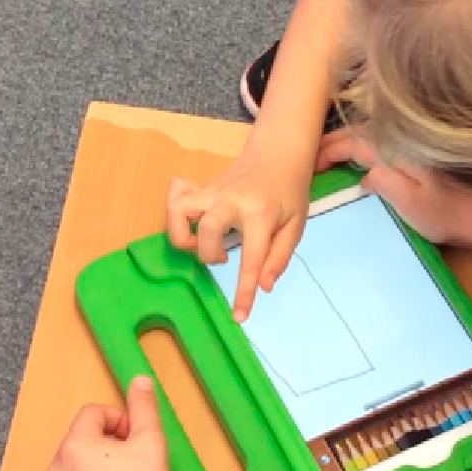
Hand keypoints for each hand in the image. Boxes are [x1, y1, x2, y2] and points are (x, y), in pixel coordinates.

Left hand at [45, 376, 183, 470]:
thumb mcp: (151, 437)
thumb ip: (143, 405)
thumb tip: (140, 380)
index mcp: (76, 444)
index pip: (93, 414)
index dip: (118, 419)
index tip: (135, 437)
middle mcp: (57, 469)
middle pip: (82, 440)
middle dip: (106, 444)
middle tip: (133, 461)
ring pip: (75, 469)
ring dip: (95, 468)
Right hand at [166, 150, 310, 320]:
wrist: (278, 153)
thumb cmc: (290, 193)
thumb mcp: (296, 225)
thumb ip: (279, 257)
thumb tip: (264, 287)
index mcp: (262, 213)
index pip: (252, 258)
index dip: (244, 291)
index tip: (239, 317)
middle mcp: (232, 201)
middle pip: (207, 231)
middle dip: (210, 255)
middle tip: (225, 257)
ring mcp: (213, 192)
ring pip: (180, 212)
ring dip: (184, 236)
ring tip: (203, 243)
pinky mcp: (201, 189)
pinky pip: (175, 200)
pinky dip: (174, 215)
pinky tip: (190, 222)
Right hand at [315, 129, 471, 244]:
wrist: (471, 217)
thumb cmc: (441, 214)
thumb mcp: (410, 202)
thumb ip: (385, 182)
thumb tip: (363, 175)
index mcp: (397, 152)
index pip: (355, 143)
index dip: (330, 151)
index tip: (311, 165)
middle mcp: (399, 145)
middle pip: (358, 134)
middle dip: (331, 142)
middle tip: (309, 158)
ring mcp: (404, 150)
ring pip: (365, 138)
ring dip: (342, 143)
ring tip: (322, 157)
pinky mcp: (407, 159)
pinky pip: (374, 146)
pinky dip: (355, 149)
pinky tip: (349, 161)